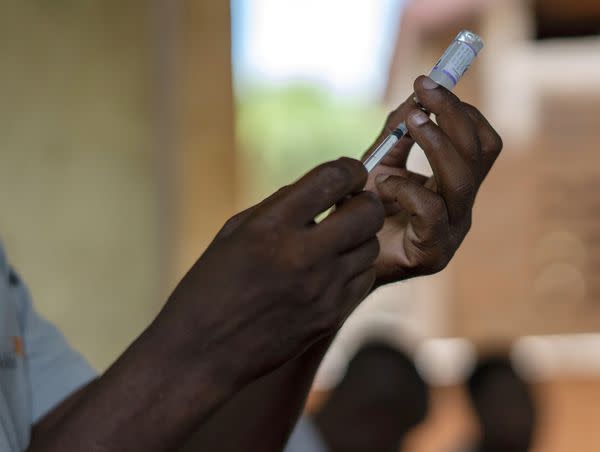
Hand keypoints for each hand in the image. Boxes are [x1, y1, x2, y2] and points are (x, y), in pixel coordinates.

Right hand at [153, 158, 383, 386]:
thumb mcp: (234, 233)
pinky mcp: (331, 316)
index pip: (333, 178)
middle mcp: (301, 255)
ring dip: (358, 237)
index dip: (350, 169)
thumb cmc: (210, 287)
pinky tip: (333, 270)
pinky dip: (355, 268)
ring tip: (335, 241)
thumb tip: (324, 188)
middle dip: (364, 201)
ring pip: (370, 246)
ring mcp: (321, 289)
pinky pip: (365, 278)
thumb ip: (280, 207)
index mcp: (270, 227)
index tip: (349, 173)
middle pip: (367, 212)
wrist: (202, 354)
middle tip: (350, 205)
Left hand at [363, 75, 502, 284]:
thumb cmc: (362, 214)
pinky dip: (405, 188)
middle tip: (424, 90)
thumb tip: (416, 94)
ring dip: (436, 142)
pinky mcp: (432, 253)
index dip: (462, 110)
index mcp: (457, 186)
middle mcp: (461, 208)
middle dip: (453, 115)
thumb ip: (398, 134)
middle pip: (480, 154)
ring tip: (410, 121)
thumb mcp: (381, 164)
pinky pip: (431, 210)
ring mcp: (451, 232)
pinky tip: (382, 185)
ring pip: (462, 180)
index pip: (482, 142)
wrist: (340, 262)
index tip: (429, 83)